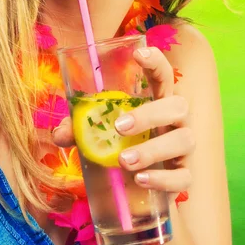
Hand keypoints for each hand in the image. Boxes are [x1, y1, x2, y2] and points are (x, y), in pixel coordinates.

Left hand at [52, 47, 194, 194]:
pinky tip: (141, 180)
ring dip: (153, 149)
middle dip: (150, 114)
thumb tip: (60, 133)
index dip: (156, 61)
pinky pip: (184, 177)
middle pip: (178, 105)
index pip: (163, 74)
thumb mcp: (99, 134)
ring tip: (123, 161)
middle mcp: (175, 121)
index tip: (139, 53)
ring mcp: (184, 148)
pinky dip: (163, 179)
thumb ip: (80, 129)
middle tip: (119, 127)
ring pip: (185, 140)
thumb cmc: (121, 148)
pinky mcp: (185, 177)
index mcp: (157, 101)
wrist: (138, 191)